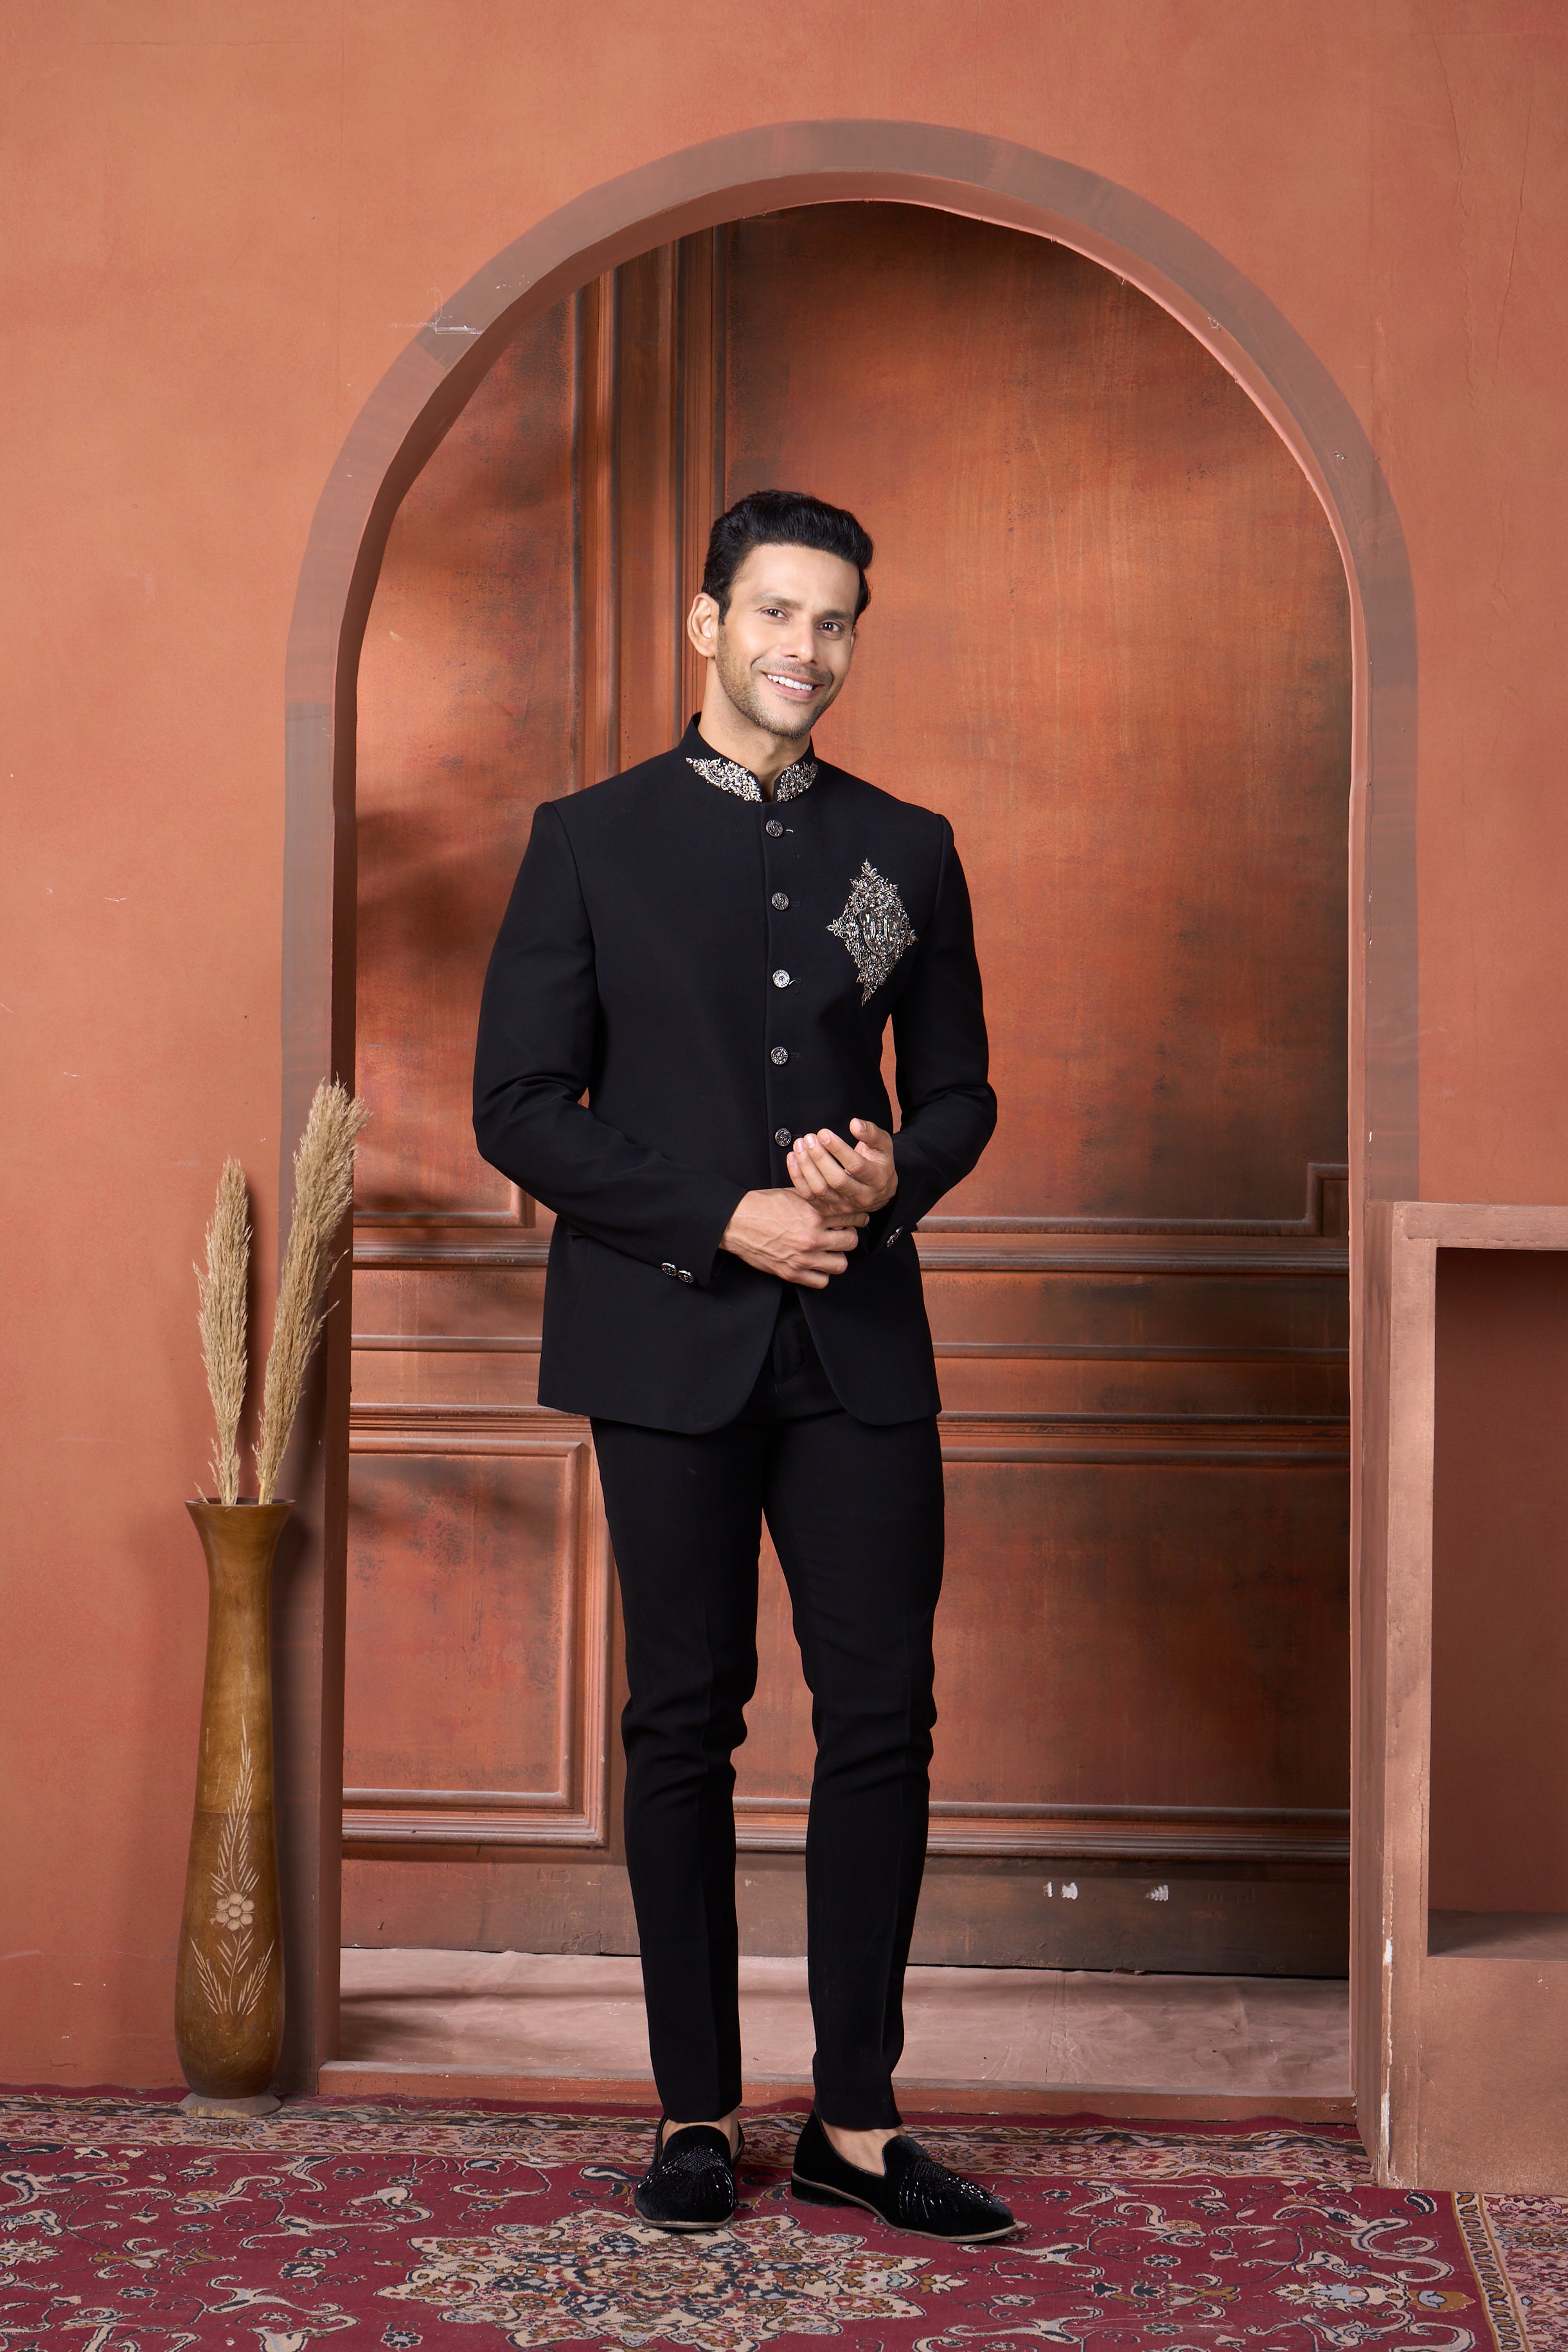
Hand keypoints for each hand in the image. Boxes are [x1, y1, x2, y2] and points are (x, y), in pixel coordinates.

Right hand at [720, 1188, 866, 1287]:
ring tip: (830, 1250)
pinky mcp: (792, 1273)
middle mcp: (812, 1238)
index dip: (857, 1217)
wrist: (737, 1222)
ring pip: (841, 1264)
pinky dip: (822, 1274)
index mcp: (814, 1215)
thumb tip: (837, 1199)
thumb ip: (818, 1198)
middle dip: (849, 1236)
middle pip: (850, 1242)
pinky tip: (817, 1264)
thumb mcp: (794, 1193)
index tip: (858, 1218)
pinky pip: (821, 1282)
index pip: (851, 1217)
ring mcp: (803, 1258)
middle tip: (842, 1233)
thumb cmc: (762, 1206)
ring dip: (838, 1256)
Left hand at [786, 1120, 897, 1215]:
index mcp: (877, 1179)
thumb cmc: (880, 1164)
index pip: (856, 1165)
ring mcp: (844, 1206)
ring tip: (799, 1146)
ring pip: (820, 1189)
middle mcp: (861, 1196)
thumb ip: (871, 1132)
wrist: (880, 1191)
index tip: (824, 1134)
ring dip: (806, 1166)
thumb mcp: (883, 1145)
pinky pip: (809, 1196)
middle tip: (809, 1139)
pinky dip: (798, 1177)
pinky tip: (793, 1159)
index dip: (838, 1149)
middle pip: (836, 1180)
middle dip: (819, 1157)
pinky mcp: (829, 1210)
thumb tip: (855, 1124)